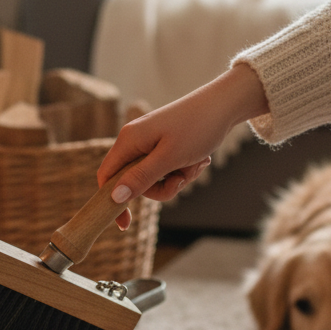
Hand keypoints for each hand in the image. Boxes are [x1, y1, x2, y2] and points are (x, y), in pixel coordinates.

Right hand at [99, 63, 269, 228]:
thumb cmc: (196, 128)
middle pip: (134, 182)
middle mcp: (134, 141)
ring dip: (176, 179)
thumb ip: (141, 178)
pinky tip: (198, 160)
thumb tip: (114, 197)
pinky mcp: (164, 145)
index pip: (106, 176)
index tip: (125, 224)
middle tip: (181, 179)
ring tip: (195, 164)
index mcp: (128, 141)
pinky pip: (166, 170)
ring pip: (153, 179)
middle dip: (160, 187)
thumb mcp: (169, 159)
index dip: (112, 201)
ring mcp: (149, 143)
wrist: (224, 105)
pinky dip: (182, 170)